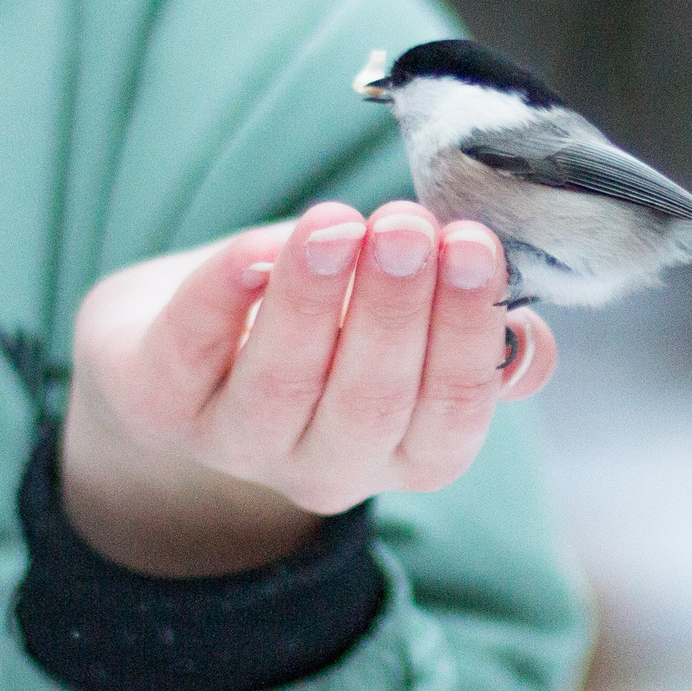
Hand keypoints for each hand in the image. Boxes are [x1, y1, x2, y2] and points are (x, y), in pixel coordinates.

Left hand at [60, 202, 555, 577]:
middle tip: (410, 226)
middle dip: (396, 309)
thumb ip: (468, 336)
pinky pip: (189, 350)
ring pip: (282, 381)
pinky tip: (253, 250)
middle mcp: (325, 466)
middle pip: (370, 400)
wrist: (178, 345)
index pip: (450, 414)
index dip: (464, 333)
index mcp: (402, 451)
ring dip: (314, 298)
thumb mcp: (400, 334)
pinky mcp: (160, 401)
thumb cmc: (319, 327)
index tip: (473, 244)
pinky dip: (220, 296)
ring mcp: (236, 442)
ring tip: (337, 224)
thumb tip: (531, 344)